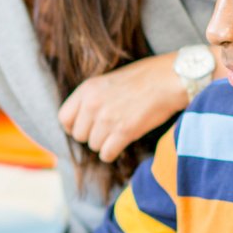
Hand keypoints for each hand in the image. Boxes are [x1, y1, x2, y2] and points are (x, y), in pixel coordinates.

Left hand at [58, 54, 188, 162]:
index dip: (74, 127)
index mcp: (87, 89)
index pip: (64, 118)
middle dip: (92, 136)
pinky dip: (112, 153)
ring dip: (105, 144)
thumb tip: (82, 120)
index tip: (85, 128)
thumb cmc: (143, 78)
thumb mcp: (108, 81)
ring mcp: (107, 118)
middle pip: (79, 136)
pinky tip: (121, 144)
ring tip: (118, 133)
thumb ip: (91, 98)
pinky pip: (107, 154)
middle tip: (107, 131)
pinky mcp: (123, 131)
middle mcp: (92, 104)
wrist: (168, 79)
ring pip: (93, 146)